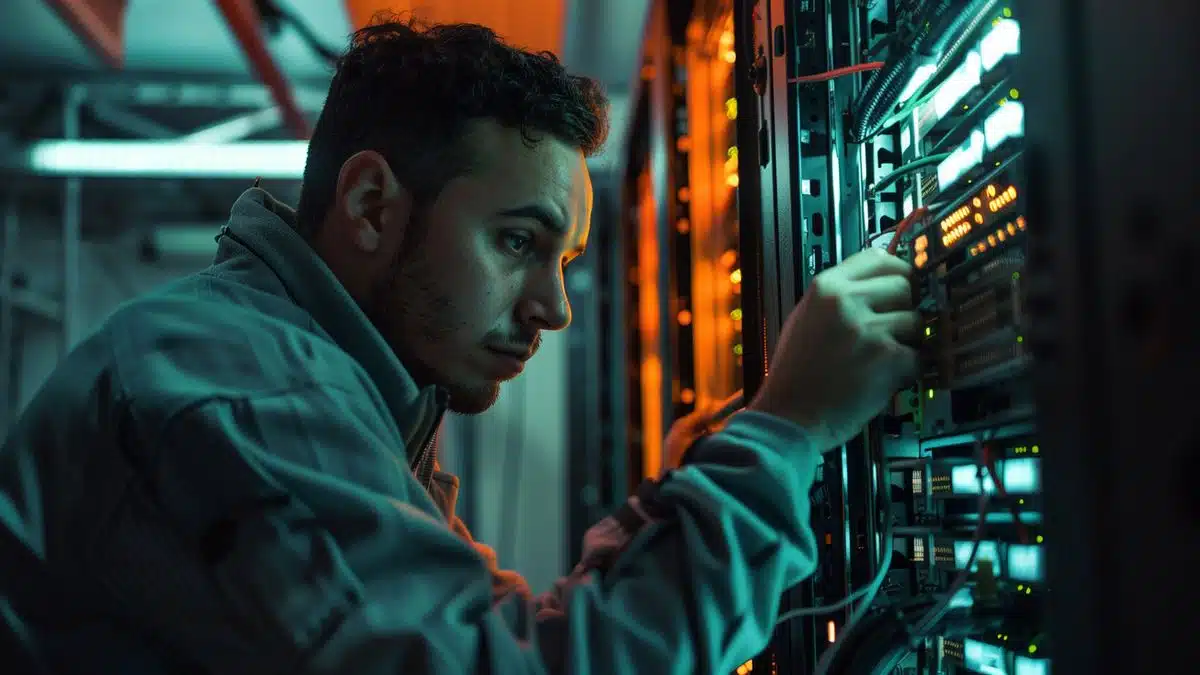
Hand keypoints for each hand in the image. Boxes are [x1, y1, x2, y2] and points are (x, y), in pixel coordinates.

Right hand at [748, 248, 919, 451]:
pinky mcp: (886, 357)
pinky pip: (918, 355)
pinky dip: (908, 370)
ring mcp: (868, 328)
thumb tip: (878, 287)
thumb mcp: (805, 319)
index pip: (877, 257)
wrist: (788, 416)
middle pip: (904, 284)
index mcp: (825, 288)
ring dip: (909, 341)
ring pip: (916, 321)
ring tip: (885, 359)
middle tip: (895, 329)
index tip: (904, 284)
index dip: (897, 270)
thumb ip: (839, 299)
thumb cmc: (795, 375)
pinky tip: (886, 378)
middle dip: (906, 307)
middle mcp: (846, 302)